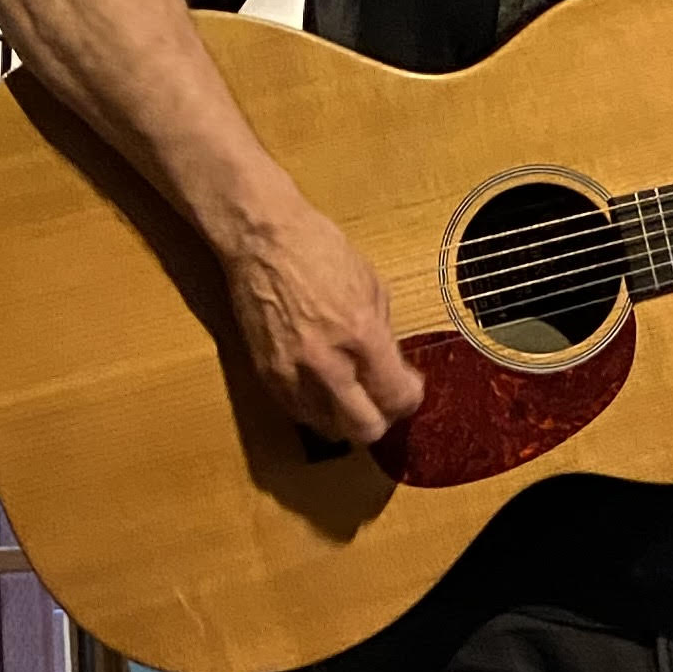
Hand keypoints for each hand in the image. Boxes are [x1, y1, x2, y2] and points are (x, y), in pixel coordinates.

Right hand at [221, 191, 422, 444]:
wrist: (262, 242)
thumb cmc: (318, 252)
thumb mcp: (372, 287)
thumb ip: (385, 337)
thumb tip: (396, 371)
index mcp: (360, 334)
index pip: (395, 396)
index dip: (410, 398)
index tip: (410, 388)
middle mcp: (326, 363)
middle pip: (365, 429)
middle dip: (383, 418)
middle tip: (385, 399)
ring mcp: (292, 374)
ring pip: (331, 429)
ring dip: (348, 418)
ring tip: (355, 393)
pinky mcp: (267, 376)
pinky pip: (300, 414)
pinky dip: (319, 410)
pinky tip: (326, 388)